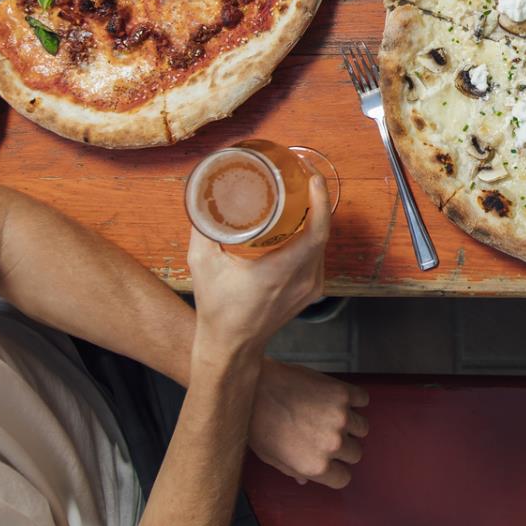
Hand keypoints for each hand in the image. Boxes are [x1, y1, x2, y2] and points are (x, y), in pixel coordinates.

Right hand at [186, 172, 331, 369]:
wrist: (231, 347)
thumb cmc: (217, 309)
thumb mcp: (202, 264)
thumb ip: (203, 228)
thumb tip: (203, 196)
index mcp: (280, 272)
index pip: (317, 232)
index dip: (320, 202)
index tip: (313, 179)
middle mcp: (302, 280)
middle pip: (323, 233)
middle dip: (317, 202)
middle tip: (303, 178)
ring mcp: (310, 288)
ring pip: (322, 245)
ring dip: (316, 219)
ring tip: (302, 195)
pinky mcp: (310, 292)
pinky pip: (318, 257)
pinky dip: (312, 237)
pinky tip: (300, 224)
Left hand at [247, 359, 368, 488]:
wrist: (255, 387)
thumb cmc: (258, 422)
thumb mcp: (272, 457)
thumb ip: (293, 471)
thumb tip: (305, 479)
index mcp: (315, 466)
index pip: (344, 478)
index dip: (337, 470)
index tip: (333, 462)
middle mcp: (332, 444)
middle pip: (355, 453)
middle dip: (344, 447)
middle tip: (327, 436)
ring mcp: (340, 417)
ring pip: (362, 428)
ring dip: (351, 424)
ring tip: (332, 416)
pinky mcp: (342, 392)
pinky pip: (363, 400)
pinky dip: (355, 400)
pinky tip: (341, 400)